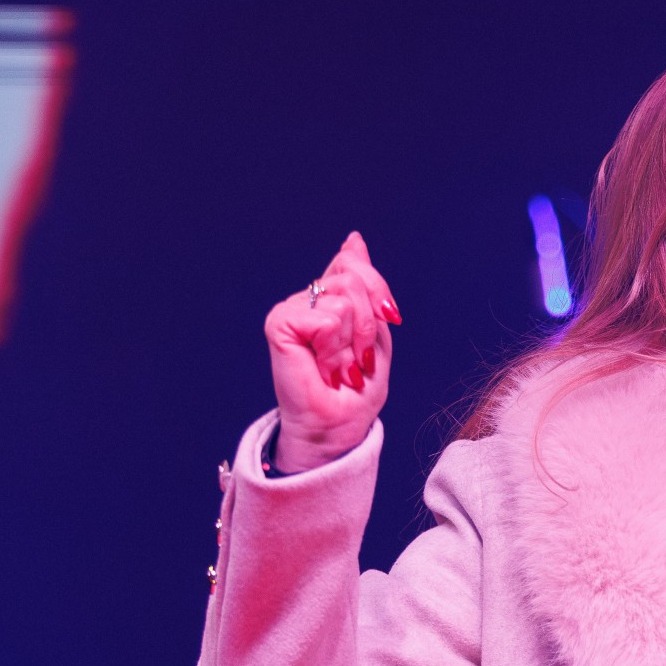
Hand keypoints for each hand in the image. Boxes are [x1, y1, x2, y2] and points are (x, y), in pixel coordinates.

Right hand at [264, 231, 399, 472]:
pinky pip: (327, 318)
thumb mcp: (375, 333)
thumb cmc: (357, 388)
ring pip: (344, 298)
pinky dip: (335, 346)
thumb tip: (353, 239)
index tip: (386, 320)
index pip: (353, 263)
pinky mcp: (279, 323)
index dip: (378, 290)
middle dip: (370, 321)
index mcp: (329, 298)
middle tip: (359, 357)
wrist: (338, 426)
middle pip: (354, 275)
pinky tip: (323, 366)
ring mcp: (291, 310)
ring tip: (339, 366)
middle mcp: (307, 300)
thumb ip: (366, 287)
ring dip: (353, 340)